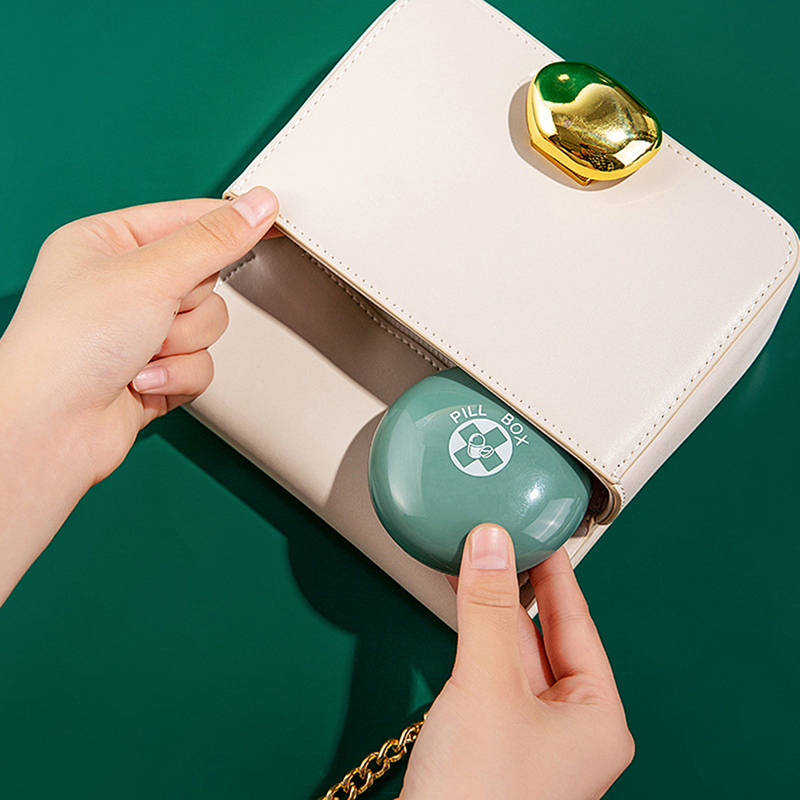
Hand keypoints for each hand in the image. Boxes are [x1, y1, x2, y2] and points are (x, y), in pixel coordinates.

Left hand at [0, 186, 278, 603]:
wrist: (52, 428)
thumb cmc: (68, 347)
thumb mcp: (150, 275)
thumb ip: (213, 240)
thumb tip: (256, 207)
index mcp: (107, 243)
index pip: (186, 220)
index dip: (227, 223)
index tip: (271, 218)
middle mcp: (123, 286)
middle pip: (205, 278)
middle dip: (188, 304)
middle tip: (160, 309)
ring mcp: (139, 332)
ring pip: (209, 325)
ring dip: (183, 343)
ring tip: (143, 352)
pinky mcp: (155, 372)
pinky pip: (202, 364)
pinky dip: (179, 375)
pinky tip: (142, 380)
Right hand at [401, 525, 633, 799]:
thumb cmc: (479, 796)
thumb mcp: (487, 684)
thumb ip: (487, 607)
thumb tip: (491, 542)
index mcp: (596, 716)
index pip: (577, 620)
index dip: (554, 569)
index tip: (536, 526)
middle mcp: (569, 726)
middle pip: (543, 633)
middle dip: (515, 584)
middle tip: (496, 534)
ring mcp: (529, 735)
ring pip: (512, 651)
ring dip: (489, 606)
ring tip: (472, 558)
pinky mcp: (492, 740)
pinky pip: (488, 670)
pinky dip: (472, 634)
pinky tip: (458, 606)